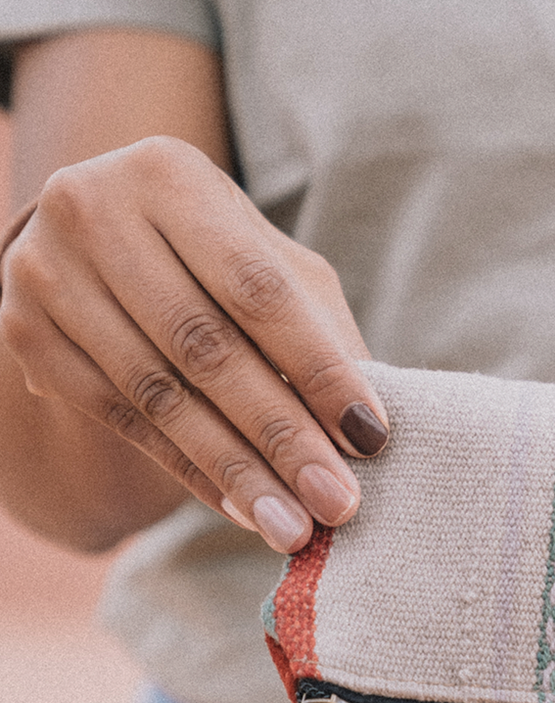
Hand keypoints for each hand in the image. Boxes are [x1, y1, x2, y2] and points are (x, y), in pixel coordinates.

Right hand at [0, 135, 386, 552]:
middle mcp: (92, 210)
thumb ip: (319, 330)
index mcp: (169, 175)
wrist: (104, 246)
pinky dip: (189, 471)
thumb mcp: (275, 267)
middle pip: (207, 348)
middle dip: (283, 438)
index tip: (372, 440)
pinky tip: (241, 509)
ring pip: (160, 394)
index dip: (320, 370)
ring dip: (237, 472)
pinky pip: (120, 418)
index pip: (259, 290)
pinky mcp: (25, 333)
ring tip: (295, 527)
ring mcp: (46, 273)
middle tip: (339, 504)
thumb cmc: (220, 259)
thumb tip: (363, 430)